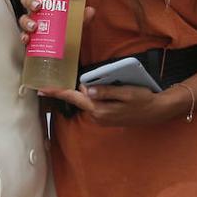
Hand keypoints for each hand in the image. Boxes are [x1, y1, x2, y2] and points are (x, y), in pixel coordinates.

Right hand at [17, 0, 94, 42]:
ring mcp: (30, 26)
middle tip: (38, 7)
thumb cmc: (65, 31)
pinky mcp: (29, 39)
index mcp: (44, 4)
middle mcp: (35, 13)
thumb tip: (90, 10)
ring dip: (27, 21)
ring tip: (34, 26)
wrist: (63, 51)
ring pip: (23, 19)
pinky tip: (27, 39)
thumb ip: (82, 17)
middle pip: (26, 2)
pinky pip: (23, 36)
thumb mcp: (75, 23)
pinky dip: (24, 37)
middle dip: (30, 2)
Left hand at [39, 82, 183, 126]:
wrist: (156, 112)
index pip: (74, 98)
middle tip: (62, 78)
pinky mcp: (105, 118)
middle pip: (78, 99)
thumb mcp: (126, 92)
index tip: (40, 88)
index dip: (57, 92)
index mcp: (100, 109)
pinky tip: (97, 90)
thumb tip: (86, 89)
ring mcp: (101, 119)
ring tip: (85, 81)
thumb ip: (105, 91)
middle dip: (71, 88)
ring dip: (84, 92)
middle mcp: (97, 116)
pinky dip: (92, 97)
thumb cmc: (143, 100)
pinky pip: (94, 105)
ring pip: (86, 102)